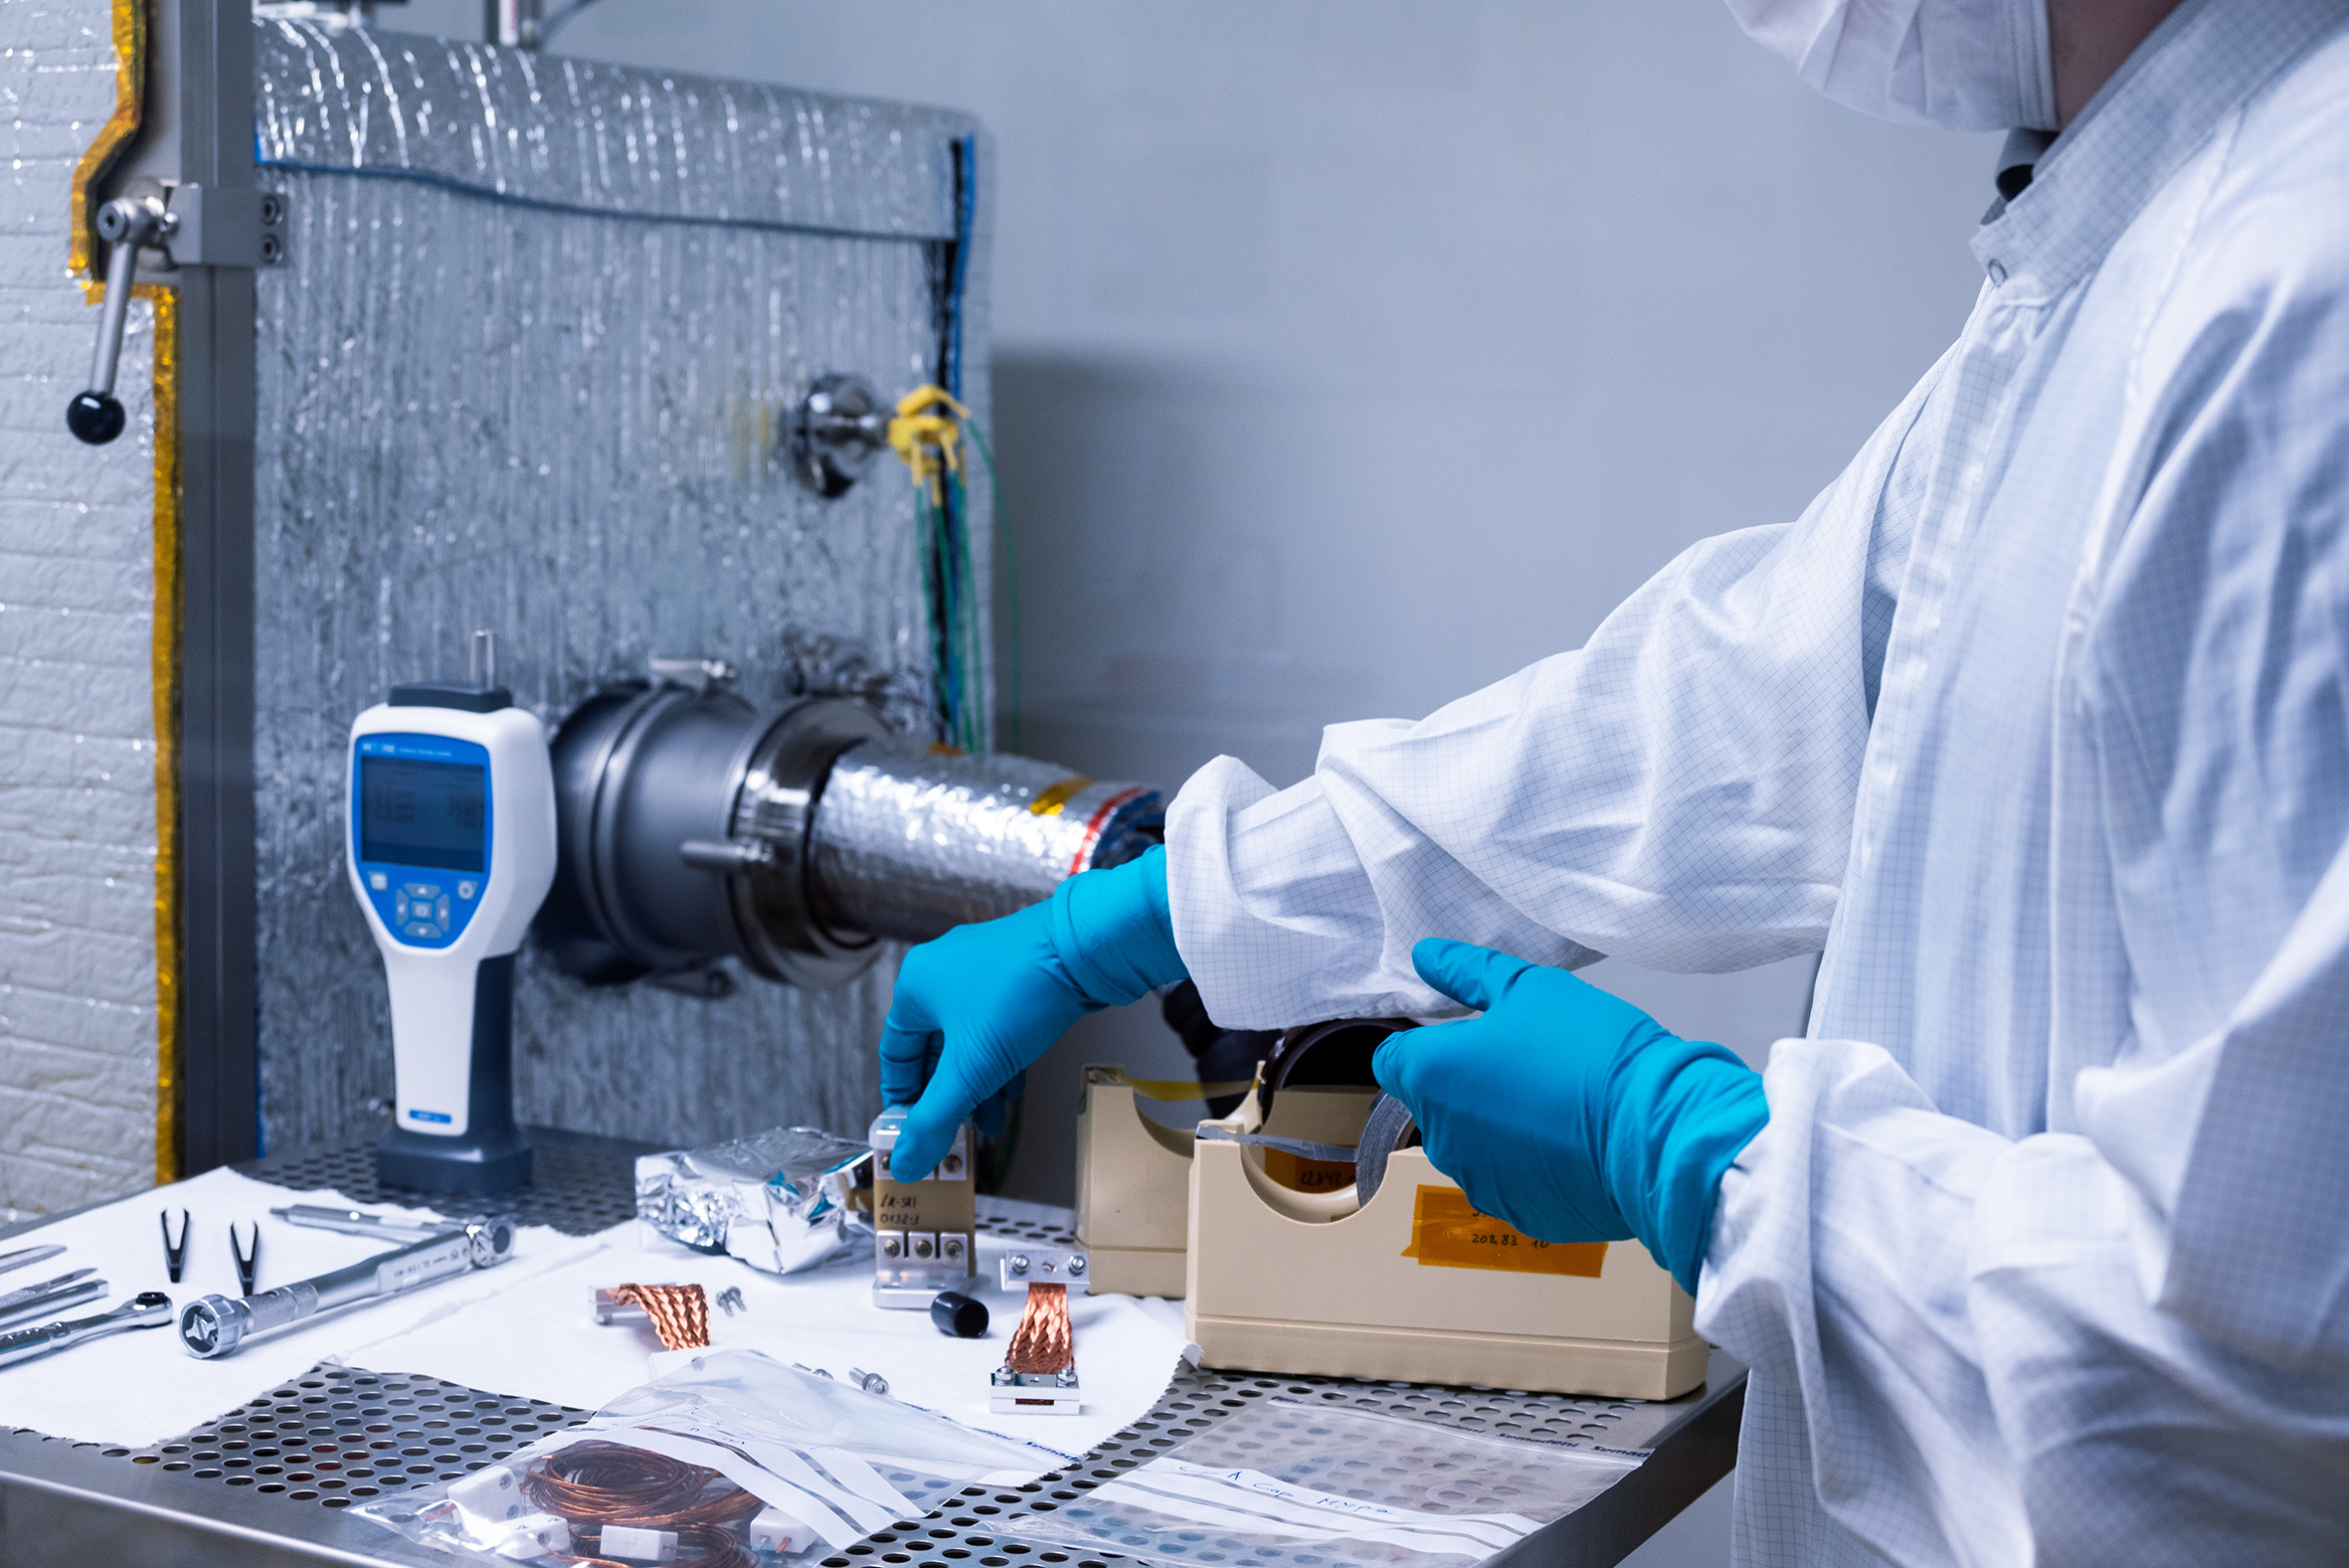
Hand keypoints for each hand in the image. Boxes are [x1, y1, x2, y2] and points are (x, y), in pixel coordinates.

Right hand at [879, 846, 1186, 1179]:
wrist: (1086, 948)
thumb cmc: (1019, 994)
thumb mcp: (971, 1069)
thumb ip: (934, 1120)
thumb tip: (904, 1164)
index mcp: (916, 986)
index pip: (895, 1054)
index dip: (902, 1099)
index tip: (911, 1133)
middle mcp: (944, 973)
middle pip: (934, 1050)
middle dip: (948, 1097)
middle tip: (956, 1133)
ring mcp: (983, 970)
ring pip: (969, 1041)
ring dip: (977, 1084)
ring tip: (991, 1120)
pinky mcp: (1017, 975)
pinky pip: (997, 1026)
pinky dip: (1000, 1061)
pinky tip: (1014, 1088)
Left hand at [1372, 938, 1767, 1294]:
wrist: (1655, 1132)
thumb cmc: (1590, 1050)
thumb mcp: (1529, 987)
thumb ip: (1467, 972)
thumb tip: (1425, 956)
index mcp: (1430, 1076)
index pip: (1392, 1059)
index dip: (1427, 1043)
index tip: (1470, 1036)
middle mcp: (1440, 1138)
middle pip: (1434, 1104)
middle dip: (1467, 1084)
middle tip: (1528, 1062)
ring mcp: (1478, 1183)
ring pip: (1472, 1146)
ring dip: (1497, 1127)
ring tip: (1556, 1103)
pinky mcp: (1519, 1215)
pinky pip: (1512, 1181)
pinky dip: (1530, 1165)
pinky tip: (1573, 1144)